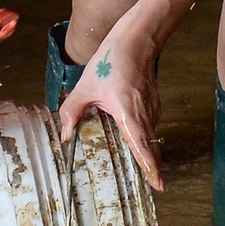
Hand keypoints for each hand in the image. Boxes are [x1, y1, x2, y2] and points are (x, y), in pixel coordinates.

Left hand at [58, 22, 163, 189]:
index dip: (151, 167)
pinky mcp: (153, 102)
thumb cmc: (111, 61)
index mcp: (129, 114)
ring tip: (143, 167)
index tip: (159, 185)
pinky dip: (144, 134)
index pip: (142, 147)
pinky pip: (149, 124)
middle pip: (151, 147)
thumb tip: (65, 134)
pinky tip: (134, 136)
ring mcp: (152, 108)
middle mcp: (145, 114)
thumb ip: (73, 111)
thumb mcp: (85, 87)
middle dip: (151, 166)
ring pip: (150, 136)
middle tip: (153, 184)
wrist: (135, 40)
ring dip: (146, 149)